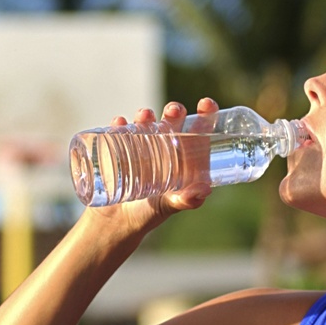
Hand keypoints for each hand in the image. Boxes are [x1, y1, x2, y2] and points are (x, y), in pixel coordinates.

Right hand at [85, 98, 218, 234]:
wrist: (119, 220)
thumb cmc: (151, 213)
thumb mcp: (170, 206)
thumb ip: (187, 200)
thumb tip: (204, 190)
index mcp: (185, 156)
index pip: (198, 130)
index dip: (205, 114)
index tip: (206, 103)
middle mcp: (166, 146)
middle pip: (173, 120)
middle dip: (174, 111)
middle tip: (173, 111)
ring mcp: (143, 144)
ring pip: (147, 122)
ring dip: (146, 115)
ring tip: (144, 116)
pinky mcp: (120, 148)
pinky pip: (120, 131)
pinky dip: (120, 125)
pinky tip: (119, 123)